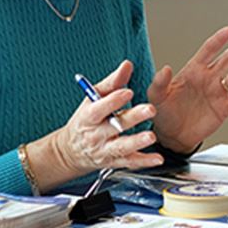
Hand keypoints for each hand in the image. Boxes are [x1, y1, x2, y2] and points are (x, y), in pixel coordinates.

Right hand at [26, 61, 163, 189]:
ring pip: (121, 147)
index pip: (100, 108)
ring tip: (152, 136)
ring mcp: (105, 149)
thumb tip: (127, 65)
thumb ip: (112, 82)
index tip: (128, 92)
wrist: (71, 150)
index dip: (113, 100)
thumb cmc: (86, 120)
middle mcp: (96, 134)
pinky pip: (129, 162)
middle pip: (115, 125)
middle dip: (133, 117)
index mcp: (89, 116)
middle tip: (150, 109)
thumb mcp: (93, 99)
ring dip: (137, 142)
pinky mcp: (113, 162)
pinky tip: (157, 158)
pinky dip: (144, 161)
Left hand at [148, 25, 227, 153]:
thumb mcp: (157, 96)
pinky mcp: (223, 109)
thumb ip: (160, 82)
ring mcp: (218, 93)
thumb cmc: (164, 112)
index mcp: (194, 71)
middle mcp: (209, 79)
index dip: (219, 39)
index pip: (208, 51)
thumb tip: (165, 68)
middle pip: (225, 61)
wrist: (172, 135)